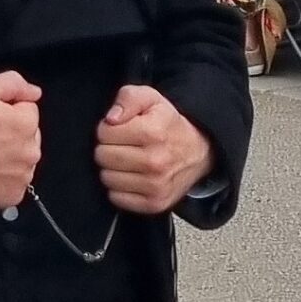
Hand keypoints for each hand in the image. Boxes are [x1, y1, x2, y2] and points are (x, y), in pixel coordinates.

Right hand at [0, 71, 41, 208]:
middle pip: (29, 136)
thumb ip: (13, 83)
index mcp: (26, 124)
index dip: (7, 111)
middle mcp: (31, 152)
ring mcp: (23, 177)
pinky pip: (15, 182)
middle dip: (12, 134)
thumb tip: (35, 92)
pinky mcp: (12, 196)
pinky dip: (3, 178)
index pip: (28, 110)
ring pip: (23, 160)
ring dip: (9, 157)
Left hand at [95, 85, 212, 214]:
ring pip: (106, 178)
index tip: (122, 129)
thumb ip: (128, 98)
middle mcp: (155, 161)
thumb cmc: (168, 124)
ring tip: (130, 160)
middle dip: (108, 148)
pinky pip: (116, 197)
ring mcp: (156, 185)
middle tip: (125, 145)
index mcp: (153, 132)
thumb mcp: (151, 99)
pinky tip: (133, 176)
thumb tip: (110, 119)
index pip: (103, 133)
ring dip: (113, 169)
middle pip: (102, 156)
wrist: (198, 152)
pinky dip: (120, 188)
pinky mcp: (154, 203)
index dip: (108, 128)